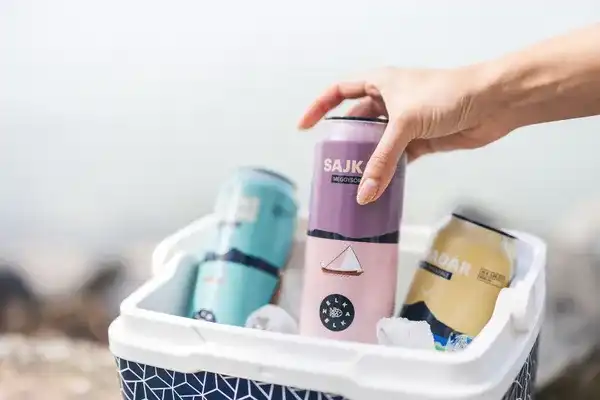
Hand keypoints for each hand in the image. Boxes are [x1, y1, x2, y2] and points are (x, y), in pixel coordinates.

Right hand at [298, 66, 514, 204]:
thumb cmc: (449, 94)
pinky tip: (380, 187)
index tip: (305, 127)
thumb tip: (364, 192)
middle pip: (357, 123)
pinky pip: (397, 159)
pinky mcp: (422, 141)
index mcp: (379, 83)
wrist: (493, 102)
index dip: (319, 108)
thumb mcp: (406, 124)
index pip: (339, 92)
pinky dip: (389, 172)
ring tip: (352, 182)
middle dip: (344, 144)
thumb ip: (383, 160)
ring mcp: (406, 122)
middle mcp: (390, 101)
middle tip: (331, 166)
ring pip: (378, 144)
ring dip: (367, 162)